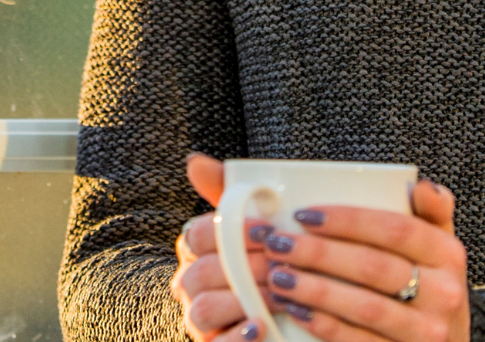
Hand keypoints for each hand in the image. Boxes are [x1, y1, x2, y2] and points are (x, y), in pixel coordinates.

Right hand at [172, 153, 274, 341]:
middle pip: (200, 273)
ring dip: (242, 301)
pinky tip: (260, 328)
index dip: (232, 232)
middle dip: (244, 268)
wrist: (293, 315)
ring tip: (279, 296)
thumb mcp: (254, 228)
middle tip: (282, 264)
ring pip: (203, 309)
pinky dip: (236, 339)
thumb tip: (193, 160)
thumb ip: (229, 196)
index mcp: (197, 250)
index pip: (197, 235)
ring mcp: (199, 320)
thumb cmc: (268, 263)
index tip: (269, 230)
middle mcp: (190, 285)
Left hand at [258, 179, 468, 341]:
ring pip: (364, 306)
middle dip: (319, 254)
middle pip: (373, 267)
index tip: (305, 215)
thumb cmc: (433, 287)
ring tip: (279, 276)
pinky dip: (324, 325)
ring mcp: (426, 331)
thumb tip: (421, 186)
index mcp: (448, 254)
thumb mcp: (440, 247)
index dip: (347, 221)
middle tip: (279, 244)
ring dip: (315, 290)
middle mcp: (444, 294)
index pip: (395, 229)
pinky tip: (297, 309)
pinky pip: (359, 341)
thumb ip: (433, 210)